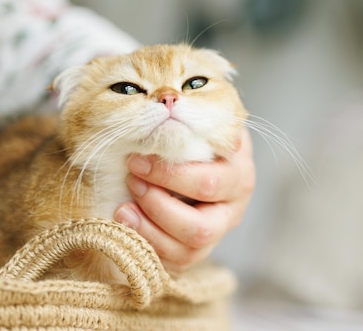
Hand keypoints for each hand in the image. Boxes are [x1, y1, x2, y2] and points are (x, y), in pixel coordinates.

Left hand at [114, 127, 254, 272]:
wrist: (203, 152)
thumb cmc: (197, 133)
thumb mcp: (202, 117)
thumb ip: (192, 114)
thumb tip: (165, 99)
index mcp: (239, 172)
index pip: (208, 183)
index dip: (168, 175)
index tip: (136, 158)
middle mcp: (233, 208)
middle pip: (200, 227)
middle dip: (157, 206)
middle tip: (132, 180)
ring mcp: (217, 233)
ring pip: (188, 250)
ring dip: (149, 229)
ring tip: (123, 207)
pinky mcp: (199, 250)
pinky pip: (176, 262)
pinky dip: (147, 244)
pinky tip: (128, 221)